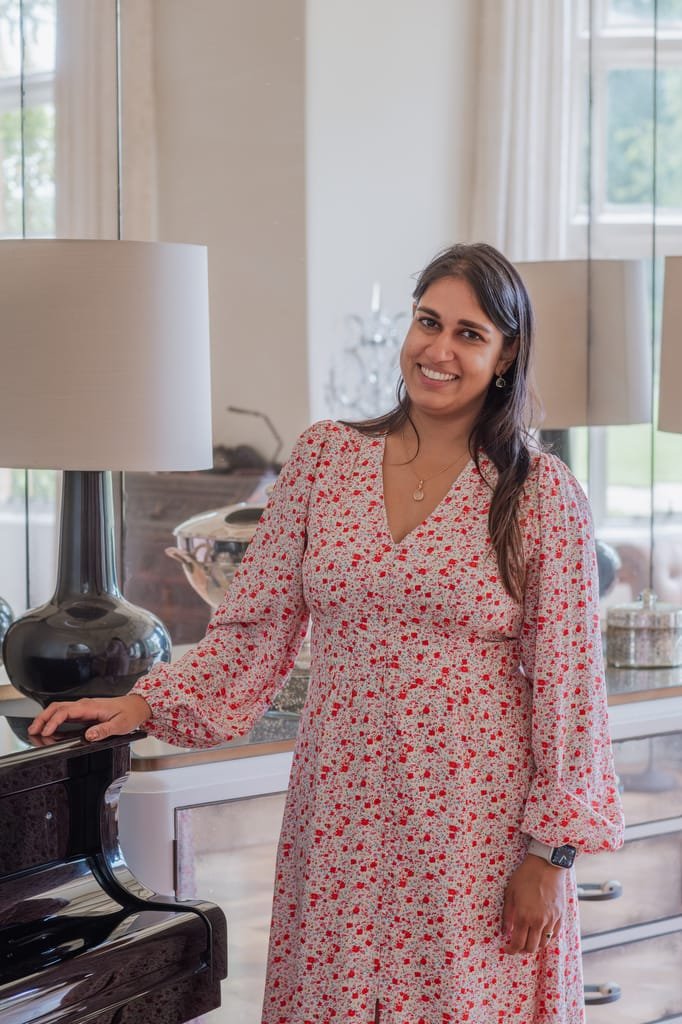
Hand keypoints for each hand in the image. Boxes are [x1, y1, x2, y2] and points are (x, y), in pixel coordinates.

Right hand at [27, 694, 151, 742]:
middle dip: (42, 717)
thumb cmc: (129, 713)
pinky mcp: (84, 712)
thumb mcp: (120, 724)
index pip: (66, 711)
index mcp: (91, 707)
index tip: (46, 731)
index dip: (54, 721)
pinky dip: (53, 719)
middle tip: (33, 730)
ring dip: (45, 717)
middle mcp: (85, 705)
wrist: (136, 706)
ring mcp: (83, 707)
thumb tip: (89, 736)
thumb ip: (104, 730)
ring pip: (59, 709)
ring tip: (35, 729)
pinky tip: (49, 727)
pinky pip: (65, 713)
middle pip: (57, 707)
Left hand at [501, 853, 565, 954]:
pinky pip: (554, 935)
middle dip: (522, 950)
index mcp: (523, 916)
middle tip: (517, 945)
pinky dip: (547, 938)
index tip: (507, 949)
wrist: (546, 865)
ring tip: (529, 939)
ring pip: (544, 944)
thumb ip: (507, 914)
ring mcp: (551, 919)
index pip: (517, 943)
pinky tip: (541, 933)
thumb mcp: (510, 893)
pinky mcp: (560, 916)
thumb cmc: (525, 876)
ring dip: (535, 945)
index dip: (511, 950)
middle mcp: (538, 921)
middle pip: (531, 948)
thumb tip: (505, 931)